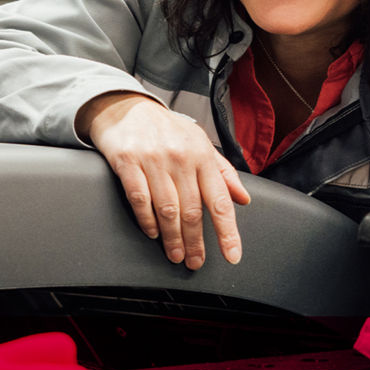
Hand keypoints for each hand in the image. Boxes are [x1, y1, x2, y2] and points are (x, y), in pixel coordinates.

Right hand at [78, 92, 249, 269]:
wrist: (125, 107)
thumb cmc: (165, 129)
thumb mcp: (199, 143)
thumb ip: (223, 172)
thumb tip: (243, 198)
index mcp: (202, 155)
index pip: (219, 201)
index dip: (227, 232)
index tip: (232, 255)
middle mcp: (180, 158)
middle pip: (192, 211)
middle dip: (195, 242)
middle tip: (194, 262)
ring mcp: (153, 159)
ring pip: (166, 209)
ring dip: (172, 237)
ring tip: (175, 254)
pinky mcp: (127, 161)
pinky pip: (139, 198)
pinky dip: (146, 220)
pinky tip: (152, 233)